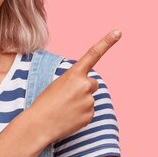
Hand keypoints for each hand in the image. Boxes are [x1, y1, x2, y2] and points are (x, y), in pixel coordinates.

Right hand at [26, 29, 121, 143]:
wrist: (39, 124)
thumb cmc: (45, 102)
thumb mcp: (58, 84)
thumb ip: (75, 81)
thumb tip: (88, 90)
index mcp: (74, 73)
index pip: (93, 54)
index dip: (107, 42)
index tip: (118, 32)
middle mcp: (85, 85)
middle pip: (93, 83)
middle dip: (84, 89)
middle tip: (67, 97)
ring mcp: (89, 101)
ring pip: (90, 98)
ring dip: (81, 102)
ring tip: (65, 108)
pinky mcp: (90, 115)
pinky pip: (89, 111)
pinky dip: (80, 114)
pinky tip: (68, 117)